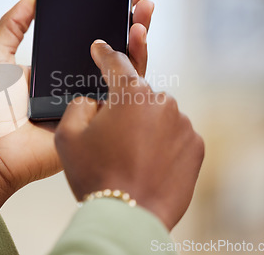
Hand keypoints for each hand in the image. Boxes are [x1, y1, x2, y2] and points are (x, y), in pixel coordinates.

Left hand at [0, 0, 153, 207]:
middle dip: (126, 20)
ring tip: (143, 13)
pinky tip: (139, 43)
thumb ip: (12, 25)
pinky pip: (122, 94)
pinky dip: (136, 69)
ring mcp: (88, 101)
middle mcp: (74, 82)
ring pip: (121, 68)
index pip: (85, 36)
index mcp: (53, 66)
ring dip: (137, 39)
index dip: (102, 14)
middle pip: (108, 48)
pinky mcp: (97, 119)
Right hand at [54, 41, 203, 229]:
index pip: (116, 62)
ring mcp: (183, 124)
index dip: (104, 53)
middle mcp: (162, 102)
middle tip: (109, 134)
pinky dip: (161, 142)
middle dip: (123, 106)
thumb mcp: (67, 135)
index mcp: (131, 94)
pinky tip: (147, 162)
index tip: (100, 46)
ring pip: (156, 114)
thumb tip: (94, 101)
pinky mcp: (196, 146)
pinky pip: (174, 134)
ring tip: (128, 155)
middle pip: (137, 94)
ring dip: (143, 125)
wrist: (128, 216)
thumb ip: (78, 104)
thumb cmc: (95, 175)